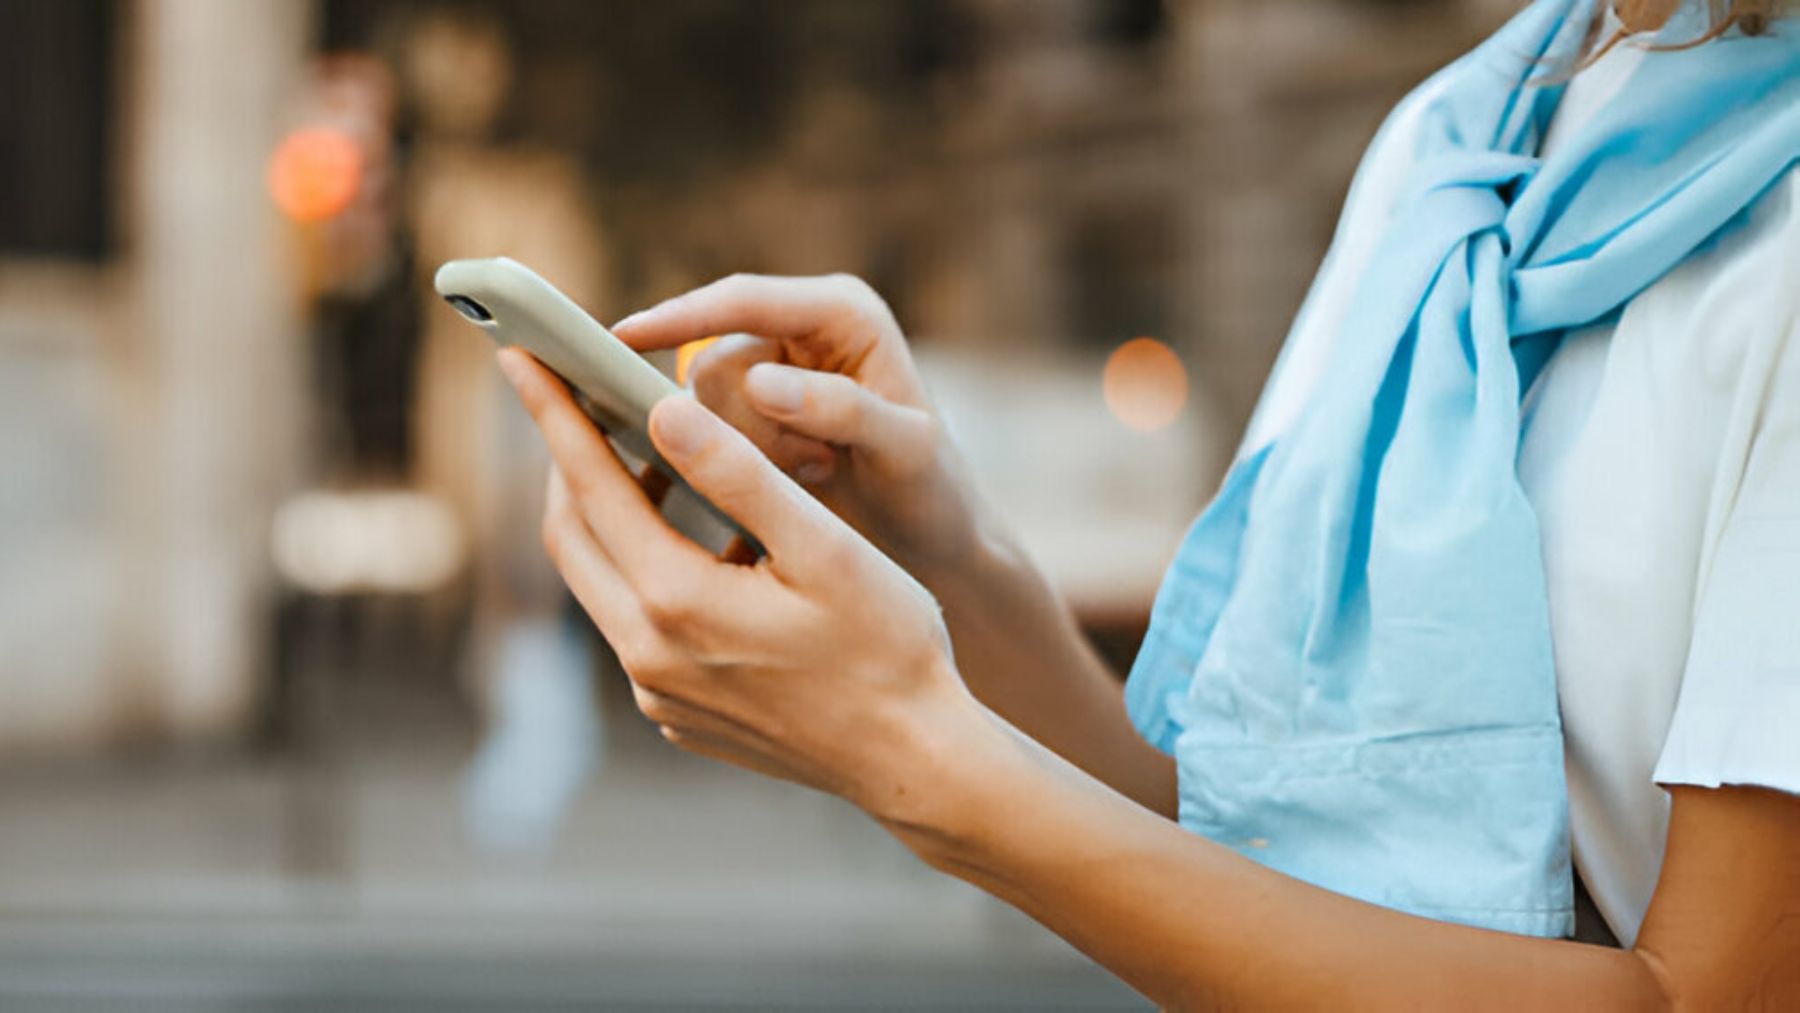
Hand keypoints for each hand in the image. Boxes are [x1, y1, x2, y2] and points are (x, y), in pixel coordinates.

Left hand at [497, 346, 979, 818]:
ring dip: (613, 519)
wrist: (914, 758)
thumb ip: (739, 474)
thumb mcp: (822, 546)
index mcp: (678, 603)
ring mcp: (658, 694)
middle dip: (571, 463)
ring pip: (603, 584)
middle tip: (581, 400)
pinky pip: (635, 629)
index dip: (555, 413)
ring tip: (650, 464)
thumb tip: (663, 408)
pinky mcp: (677, 715)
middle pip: (574, 538)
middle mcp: (648, 656)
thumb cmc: (887, 646)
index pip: (591, 486)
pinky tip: (695, 547)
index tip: (522, 356)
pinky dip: (645, 572)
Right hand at [613, 274, 989, 575]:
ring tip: (816, 471)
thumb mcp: (905, 450)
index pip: (743, 300)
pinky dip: (735, 465)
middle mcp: (802, 328)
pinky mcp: (753, 413)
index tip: (621, 338)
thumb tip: (761, 381)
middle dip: (746, 425)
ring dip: (748, 451)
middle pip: (712, 361)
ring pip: (701, 404)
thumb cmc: (933, 490)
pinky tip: (791, 481)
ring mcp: (773, 370)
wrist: (933, 540)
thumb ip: (842, 409)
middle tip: (815, 463)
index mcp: (843, 312)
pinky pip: (704, 432)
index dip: (680, 317)